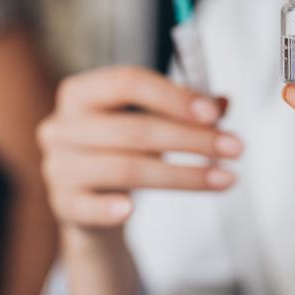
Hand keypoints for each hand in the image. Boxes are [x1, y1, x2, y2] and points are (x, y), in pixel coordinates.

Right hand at [39, 66, 240, 233]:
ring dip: (182, 175)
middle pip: (133, 129)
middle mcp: (62, 126)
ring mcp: (58, 167)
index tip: (214, 114)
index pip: (128, 83)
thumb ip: (185, 109)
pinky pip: (88, 207)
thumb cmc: (124, 149)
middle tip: (236, 147)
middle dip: (191, 139)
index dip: (174, 96)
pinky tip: (131, 211)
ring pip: (125, 169)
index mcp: (81, 93)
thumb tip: (222, 103)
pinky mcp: (63, 205)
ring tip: (225, 178)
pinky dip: (110, 208)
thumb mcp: (152, 121)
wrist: (90, 201)